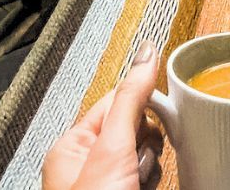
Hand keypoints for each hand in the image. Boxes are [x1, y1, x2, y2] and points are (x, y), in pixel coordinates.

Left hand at [42, 41, 163, 189]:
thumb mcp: (113, 147)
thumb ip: (130, 100)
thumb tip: (145, 54)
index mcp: (72, 145)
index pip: (114, 103)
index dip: (138, 106)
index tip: (158, 108)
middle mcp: (87, 164)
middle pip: (134, 131)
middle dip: (144, 144)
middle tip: (135, 160)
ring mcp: (108, 182)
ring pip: (146, 156)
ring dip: (150, 166)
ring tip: (136, 182)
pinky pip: (151, 177)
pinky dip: (154, 181)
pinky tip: (145, 188)